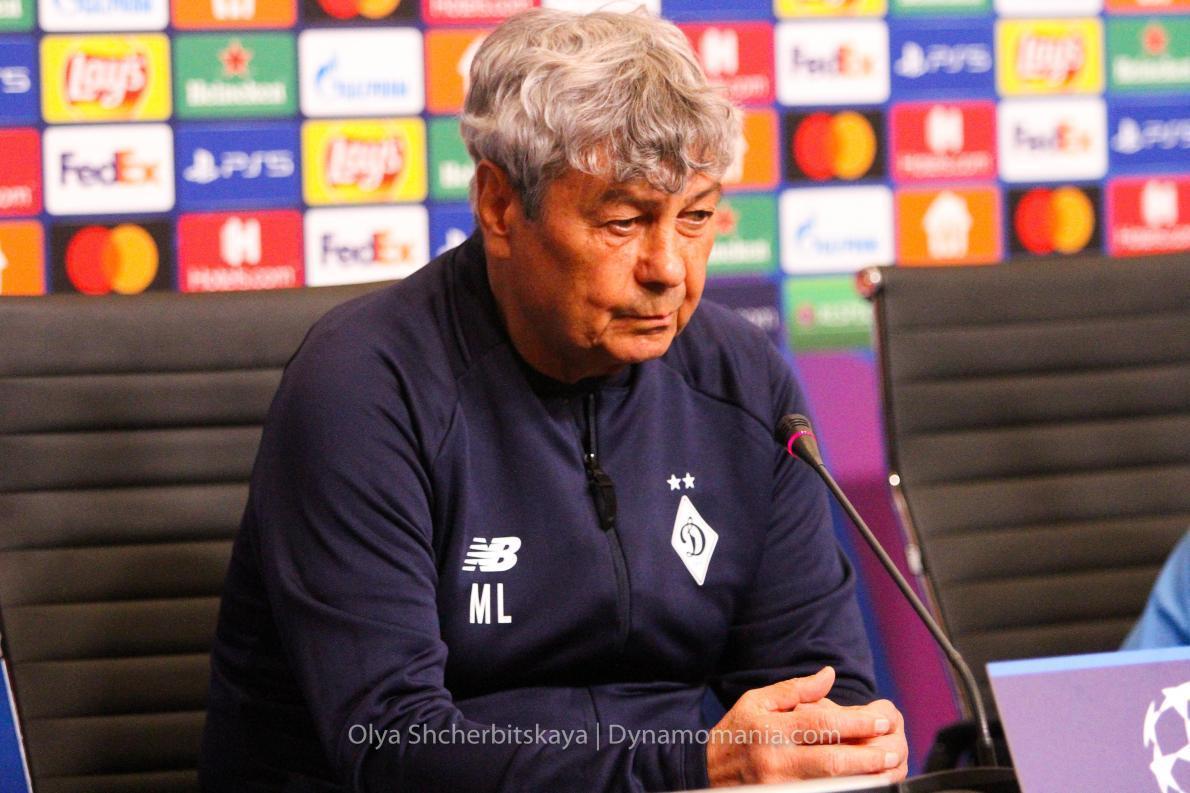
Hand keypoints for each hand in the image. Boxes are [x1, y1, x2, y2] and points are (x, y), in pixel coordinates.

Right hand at [705, 667, 907, 786]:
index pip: (821, 724)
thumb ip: (795, 689)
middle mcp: (776, 759)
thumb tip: (829, 676)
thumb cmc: (735, 733)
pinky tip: (859, 786)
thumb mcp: (757, 701)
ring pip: (830, 784)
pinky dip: (841, 790)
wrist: (705, 772)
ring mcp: (779, 786)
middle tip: (891, 750)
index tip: (881, 720)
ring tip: (886, 771)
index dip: (855, 723)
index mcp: (771, 728)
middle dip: (866, 757)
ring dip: (862, 780)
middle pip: (831, 761)